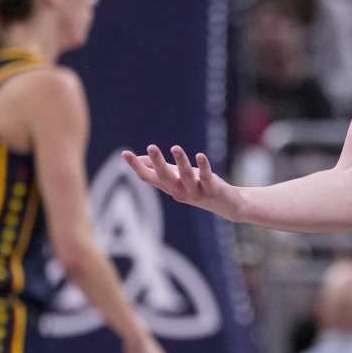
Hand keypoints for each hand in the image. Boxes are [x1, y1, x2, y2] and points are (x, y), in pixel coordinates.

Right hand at [122, 146, 241, 221]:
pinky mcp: (212, 190)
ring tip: (175, 147)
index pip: (149, 177)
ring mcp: (195, 192)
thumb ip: (159, 169)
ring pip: (186, 177)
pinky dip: (204, 167)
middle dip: (158, 163)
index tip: (124, 153)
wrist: (227, 205)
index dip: (136, 166)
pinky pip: (207, 178)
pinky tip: (200, 156)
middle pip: (165, 178)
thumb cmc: (199, 187)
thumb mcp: (177, 177)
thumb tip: (141, 158)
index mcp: (169, 187)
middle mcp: (179, 191)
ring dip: (181, 162)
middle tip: (151, 146)